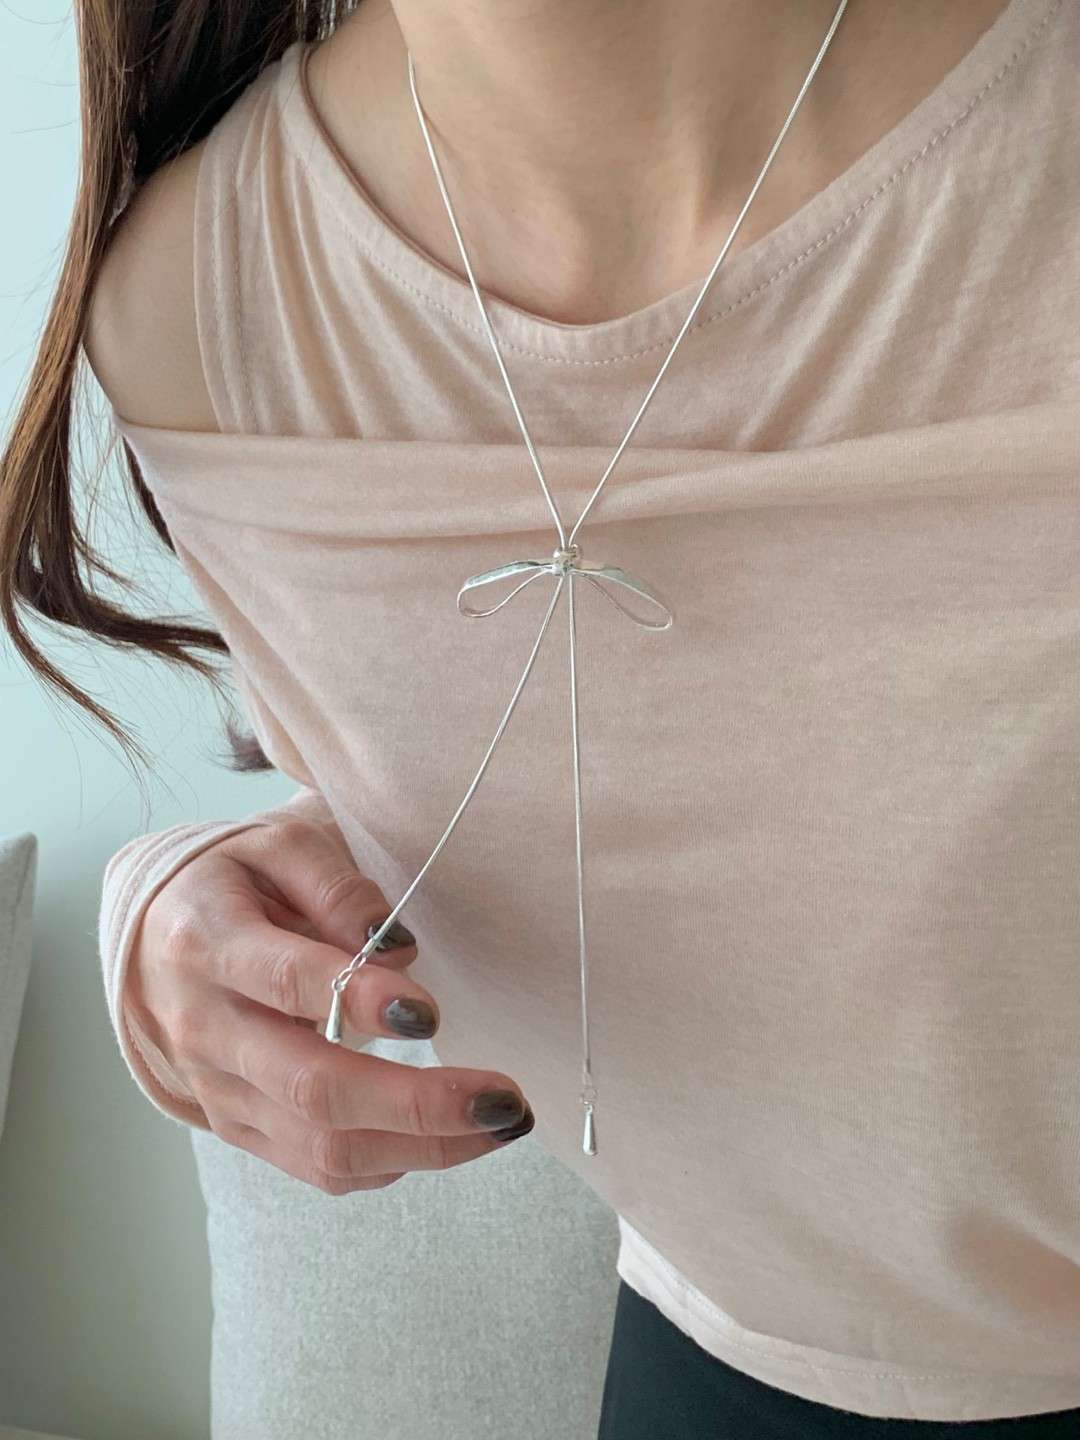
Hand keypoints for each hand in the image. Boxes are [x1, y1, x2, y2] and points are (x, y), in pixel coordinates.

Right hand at [127, 815, 533, 1192]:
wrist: (153, 942)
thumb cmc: (233, 885)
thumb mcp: (277, 848)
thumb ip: (334, 885)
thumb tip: (395, 946)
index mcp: (208, 943)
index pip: (288, 981)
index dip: (362, 1000)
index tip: (431, 1014)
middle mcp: (207, 1027)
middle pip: (312, 1087)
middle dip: (416, 1104)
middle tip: (502, 1101)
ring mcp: (219, 1089)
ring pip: (322, 1146)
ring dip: (422, 1147)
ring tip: (501, 1124)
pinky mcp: (238, 1128)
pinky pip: (317, 1167)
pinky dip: (390, 1162)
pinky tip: (446, 1139)